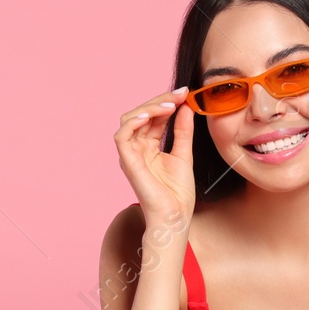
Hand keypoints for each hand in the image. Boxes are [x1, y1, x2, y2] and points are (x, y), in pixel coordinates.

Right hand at [115, 86, 196, 228]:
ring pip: (130, 119)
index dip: (167, 102)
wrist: (175, 216)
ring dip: (149, 108)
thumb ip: (183, 131)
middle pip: (142, 114)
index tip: (185, 93)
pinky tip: (150, 115)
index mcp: (149, 146)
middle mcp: (137, 148)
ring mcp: (131, 154)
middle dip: (160, 100)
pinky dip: (133, 122)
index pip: (154, 117)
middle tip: (180, 94)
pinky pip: (122, 135)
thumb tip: (186, 107)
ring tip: (169, 105)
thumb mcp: (184, 154)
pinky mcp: (127, 161)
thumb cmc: (178, 193)